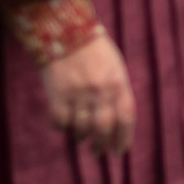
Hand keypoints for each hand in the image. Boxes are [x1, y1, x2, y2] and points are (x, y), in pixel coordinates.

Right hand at [42, 33, 135, 155]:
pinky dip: (62, 126)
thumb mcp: (115, 67)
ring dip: (81, 136)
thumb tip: (115, 121)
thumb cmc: (94, 50)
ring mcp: (79, 93)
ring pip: (81, 129)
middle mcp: (101, 91)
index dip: (123, 138)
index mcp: (118, 83)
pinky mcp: (58, 94)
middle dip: (102, 144)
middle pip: (104, 128)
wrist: (67, 31)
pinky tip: (63, 123)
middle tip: (98, 151)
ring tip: (80, 136)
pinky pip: (60, 122)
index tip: (119, 151)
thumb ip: (117, 91)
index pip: (126, 118)